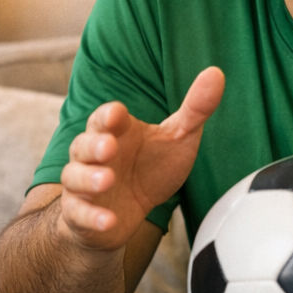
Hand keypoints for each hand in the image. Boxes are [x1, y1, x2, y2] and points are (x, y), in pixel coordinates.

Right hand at [57, 66, 223, 250]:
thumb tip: (217, 72)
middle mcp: (91, 156)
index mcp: (113, 131)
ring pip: (75, 177)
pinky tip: (109, 221)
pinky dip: (92, 217)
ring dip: (89, 179)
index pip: (104, 118)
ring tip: (107, 181)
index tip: (118, 115)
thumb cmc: (150, 169)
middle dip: (94, 145)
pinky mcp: (80, 214)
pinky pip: (80, 214)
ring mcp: (82, 185)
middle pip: (83, 145)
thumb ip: (195, 109)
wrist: (127, 215)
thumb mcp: (177, 139)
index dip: (109, 116)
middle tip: (109, 147)